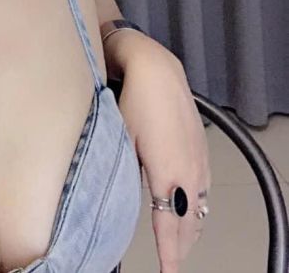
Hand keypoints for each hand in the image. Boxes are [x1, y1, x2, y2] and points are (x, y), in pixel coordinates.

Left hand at [115, 37, 211, 271]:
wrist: (155, 68)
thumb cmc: (132, 101)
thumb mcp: (121, 138)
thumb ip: (125, 172)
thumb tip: (119, 196)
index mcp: (167, 172)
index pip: (170, 224)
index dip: (169, 253)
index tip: (167, 272)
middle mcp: (188, 170)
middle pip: (189, 221)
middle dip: (180, 245)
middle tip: (170, 262)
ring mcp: (198, 158)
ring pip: (198, 205)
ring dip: (190, 226)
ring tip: (179, 245)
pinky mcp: (201, 147)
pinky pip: (203, 187)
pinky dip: (196, 204)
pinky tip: (189, 207)